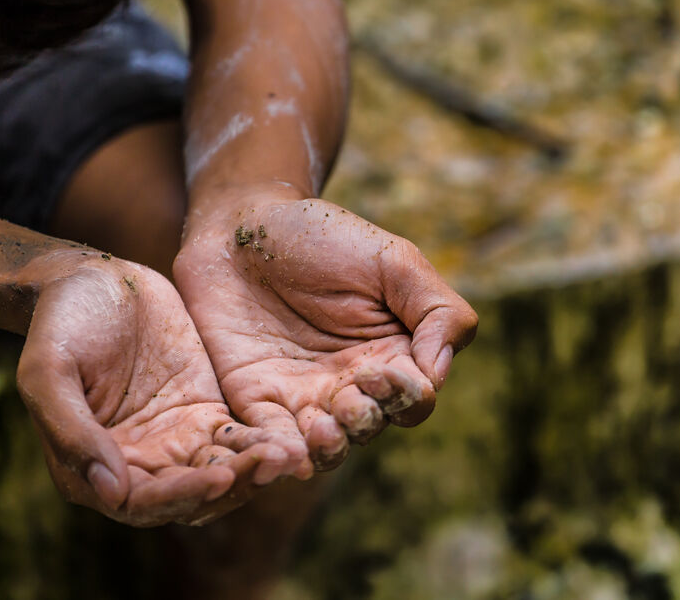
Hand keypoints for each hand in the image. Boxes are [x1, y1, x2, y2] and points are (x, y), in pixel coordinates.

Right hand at [16, 256, 303, 525]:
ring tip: (291, 453)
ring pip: (223, 470)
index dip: (183, 495)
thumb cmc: (59, 324)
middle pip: (194, 495)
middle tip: (275, 463)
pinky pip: (240, 437)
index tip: (220, 475)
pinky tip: (293, 433)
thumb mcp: (49, 370)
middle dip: (234, 484)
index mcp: (94, 469)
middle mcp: (141, 465)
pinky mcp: (208, 411)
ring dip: (256, 469)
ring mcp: (178, 438)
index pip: (143, 502)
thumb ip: (72, 431)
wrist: (92, 280)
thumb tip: (111, 493)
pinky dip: (264, 440)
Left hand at [174, 189, 477, 468]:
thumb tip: (437, 375)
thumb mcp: (394, 261)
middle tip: (349, 402)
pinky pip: (270, 438)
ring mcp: (303, 396)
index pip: (415, 398)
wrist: (242, 226)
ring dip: (327, 449)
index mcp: (394, 355)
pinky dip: (277, 453)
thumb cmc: (325, 237)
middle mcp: (352, 385)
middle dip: (364, 421)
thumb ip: (435, 311)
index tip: (386, 371)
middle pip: (371, 427)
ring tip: (322, 432)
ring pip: (324, 446)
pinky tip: (282, 454)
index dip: (408, 395)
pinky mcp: (255, 400)